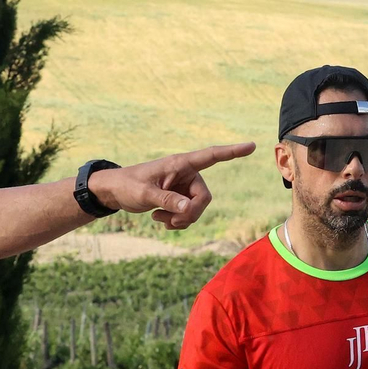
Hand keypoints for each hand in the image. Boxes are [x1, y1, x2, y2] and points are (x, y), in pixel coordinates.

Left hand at [88, 142, 255, 229]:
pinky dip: (178, 222)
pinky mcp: (180, 199)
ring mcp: (184, 187)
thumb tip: (188, 207)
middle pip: (204, 197)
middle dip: (190, 213)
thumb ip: (166, 200)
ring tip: (160, 218)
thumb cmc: (127, 185)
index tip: (252, 146)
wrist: (115, 192)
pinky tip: (161, 220)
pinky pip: (189, 215)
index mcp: (180, 164)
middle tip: (170, 220)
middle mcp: (186, 174)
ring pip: (197, 209)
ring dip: (181, 219)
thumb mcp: (144, 194)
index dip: (232, 151)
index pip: (211, 156)